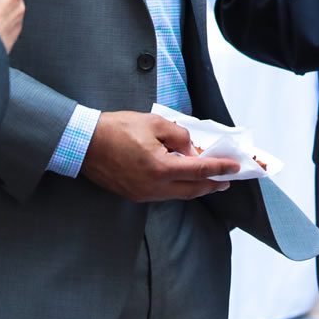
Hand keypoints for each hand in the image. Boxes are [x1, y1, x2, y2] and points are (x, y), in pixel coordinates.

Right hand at [78, 111, 240, 201]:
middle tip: (226, 180)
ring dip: (195, 188)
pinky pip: (163, 194)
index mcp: (161, 168)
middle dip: (212, 185)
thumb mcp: (154, 123)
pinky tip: (182, 179)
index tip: (234, 168)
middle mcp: (154, 186)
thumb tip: (191, 149)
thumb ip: (178, 136)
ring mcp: (143, 193)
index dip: (219, 169)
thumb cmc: (116, 129)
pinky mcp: (134, 194)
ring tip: (208, 180)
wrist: (84, 143)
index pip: (199, 170)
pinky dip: (177, 188)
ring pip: (177, 194)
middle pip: (192, 190)